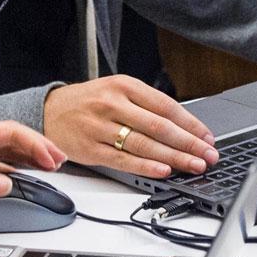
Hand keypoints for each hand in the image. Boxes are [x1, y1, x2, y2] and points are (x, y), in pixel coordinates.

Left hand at [0, 121, 64, 197]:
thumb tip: (7, 185)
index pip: (11, 132)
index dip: (36, 144)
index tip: (53, 159)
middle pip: (11, 138)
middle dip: (37, 148)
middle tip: (59, 162)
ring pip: (2, 151)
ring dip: (24, 159)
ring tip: (44, 169)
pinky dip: (6, 170)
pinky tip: (13, 180)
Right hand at [43, 75, 218, 177]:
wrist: (47, 111)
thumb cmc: (87, 102)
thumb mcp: (116, 91)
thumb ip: (145, 105)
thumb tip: (183, 127)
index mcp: (124, 85)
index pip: (166, 106)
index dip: (191, 124)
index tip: (208, 137)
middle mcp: (113, 104)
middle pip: (159, 126)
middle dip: (189, 143)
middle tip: (208, 155)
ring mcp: (100, 127)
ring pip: (144, 145)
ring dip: (174, 158)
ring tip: (193, 166)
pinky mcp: (91, 148)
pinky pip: (123, 160)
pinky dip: (146, 167)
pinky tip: (164, 171)